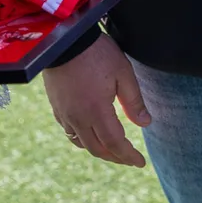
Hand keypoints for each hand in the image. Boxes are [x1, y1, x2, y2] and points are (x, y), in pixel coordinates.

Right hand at [42, 33, 149, 167]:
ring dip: (99, 150)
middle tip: (129, 159)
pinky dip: (83, 139)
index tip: (140, 163)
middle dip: (116, 157)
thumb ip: (134, 101)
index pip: (115, 144)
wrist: (64, 39)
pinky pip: (69, 132)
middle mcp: (78, 118)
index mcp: (97, 111)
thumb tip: (145, 123)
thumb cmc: (97, 53)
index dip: (129, 156)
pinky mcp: (56, 107)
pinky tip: (91, 134)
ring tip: (113, 150)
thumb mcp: (123, 72)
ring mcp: (64, 114)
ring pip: (82, 143)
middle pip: (98, 149)